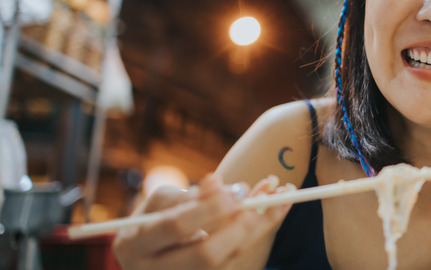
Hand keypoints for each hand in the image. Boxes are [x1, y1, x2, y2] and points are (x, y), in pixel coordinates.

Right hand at [113, 174, 293, 268]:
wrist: (149, 257)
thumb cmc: (153, 221)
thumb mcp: (160, 203)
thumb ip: (189, 194)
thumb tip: (218, 182)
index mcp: (136, 245)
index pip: (176, 225)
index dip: (208, 206)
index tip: (235, 188)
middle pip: (206, 255)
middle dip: (239, 224)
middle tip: (264, 194)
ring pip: (229, 259)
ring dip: (260, 224)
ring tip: (282, 193)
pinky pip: (238, 258)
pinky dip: (260, 231)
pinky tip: (276, 208)